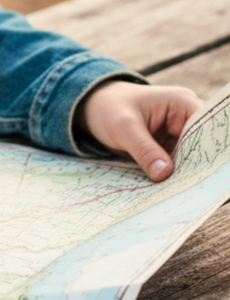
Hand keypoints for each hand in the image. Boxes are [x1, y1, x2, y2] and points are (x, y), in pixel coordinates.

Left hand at [75, 80, 201, 181]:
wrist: (92, 108)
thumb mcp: (123, 127)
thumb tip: (165, 174)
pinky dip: (174, 178)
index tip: (201, 173)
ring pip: (192, 160)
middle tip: (189, 192)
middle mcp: (186, 118)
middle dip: (196, 168)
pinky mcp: (170, 149)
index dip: (207, 151)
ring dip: (186, 176)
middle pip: (203, 148)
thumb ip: (144, 149)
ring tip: (180, 196)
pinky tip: (170, 193)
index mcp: (181, 103)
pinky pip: (178, 166)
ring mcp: (179, 135)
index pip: (207, 128)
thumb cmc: (107, 107)